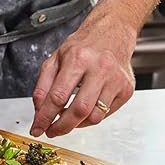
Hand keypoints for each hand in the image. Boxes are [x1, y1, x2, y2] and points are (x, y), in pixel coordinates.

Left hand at [30, 9, 136, 137]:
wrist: (113, 33)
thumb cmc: (83, 47)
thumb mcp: (55, 59)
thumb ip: (43, 86)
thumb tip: (39, 112)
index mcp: (78, 59)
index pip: (58, 97)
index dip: (45, 117)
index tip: (38, 128)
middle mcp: (100, 69)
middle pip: (79, 110)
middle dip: (61, 127)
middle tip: (52, 131)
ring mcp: (116, 80)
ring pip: (94, 117)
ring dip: (76, 124)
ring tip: (67, 118)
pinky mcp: (126, 89)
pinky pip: (105, 114)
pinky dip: (90, 118)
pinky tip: (84, 110)